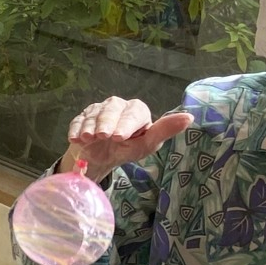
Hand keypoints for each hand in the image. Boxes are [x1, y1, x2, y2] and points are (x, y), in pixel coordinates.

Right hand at [64, 98, 191, 180]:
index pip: (133, 112)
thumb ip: (164, 131)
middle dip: (105, 123)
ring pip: (93, 113)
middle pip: (111, 108)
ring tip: (86, 139)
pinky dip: (75, 129)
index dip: (125, 123)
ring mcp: (98, 109)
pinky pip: (78, 119)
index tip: (118, 138)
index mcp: (137, 111)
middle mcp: (118, 106)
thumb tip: (189, 117)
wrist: (100, 159)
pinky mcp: (82, 116)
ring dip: (89, 126)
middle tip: (101, 137)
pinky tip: (75, 140)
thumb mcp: (146, 146)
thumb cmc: (126, 151)